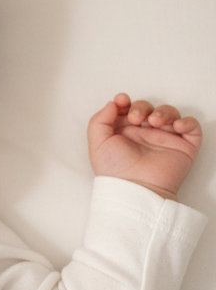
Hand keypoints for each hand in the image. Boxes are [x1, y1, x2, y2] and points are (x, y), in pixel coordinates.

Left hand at [87, 93, 201, 201]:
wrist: (135, 188)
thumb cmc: (115, 171)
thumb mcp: (98, 144)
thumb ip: (100, 120)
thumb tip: (113, 103)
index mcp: (124, 133)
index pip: (127, 109)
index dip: (125, 102)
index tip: (122, 101)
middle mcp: (144, 134)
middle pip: (147, 108)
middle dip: (142, 107)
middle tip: (136, 118)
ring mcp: (164, 139)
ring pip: (169, 113)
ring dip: (164, 112)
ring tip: (154, 122)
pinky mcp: (183, 146)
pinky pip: (191, 126)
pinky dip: (187, 121)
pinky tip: (176, 126)